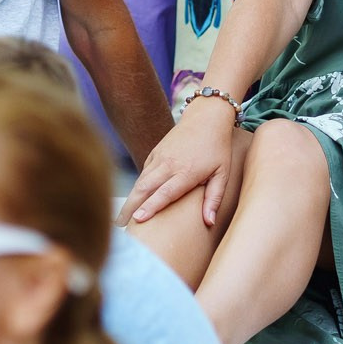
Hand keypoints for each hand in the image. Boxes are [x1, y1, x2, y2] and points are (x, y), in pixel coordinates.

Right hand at [124, 99, 237, 225]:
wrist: (206, 117)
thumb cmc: (217, 148)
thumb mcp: (222, 173)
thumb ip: (214, 198)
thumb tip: (209, 222)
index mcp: (187, 172)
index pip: (165, 193)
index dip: (151, 207)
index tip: (137, 219)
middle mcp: (169, 164)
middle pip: (145, 188)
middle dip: (130, 207)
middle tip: (120, 226)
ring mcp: (159, 157)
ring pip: (140, 181)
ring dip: (130, 199)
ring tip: (121, 218)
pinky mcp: (155, 152)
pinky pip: (143, 172)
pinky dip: (136, 187)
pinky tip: (132, 201)